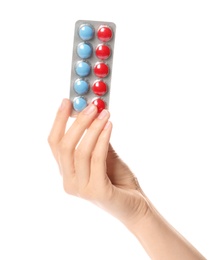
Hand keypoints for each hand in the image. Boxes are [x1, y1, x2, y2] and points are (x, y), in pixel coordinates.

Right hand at [48, 98, 149, 225]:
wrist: (136, 205)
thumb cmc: (119, 179)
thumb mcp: (104, 155)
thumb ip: (95, 139)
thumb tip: (91, 114)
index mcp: (67, 172)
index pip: (55, 144)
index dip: (58, 121)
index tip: (67, 101)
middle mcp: (69, 182)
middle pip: (65, 146)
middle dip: (77, 122)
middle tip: (91, 106)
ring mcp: (81, 189)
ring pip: (80, 151)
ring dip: (93, 128)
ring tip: (104, 113)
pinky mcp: (97, 192)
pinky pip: (97, 159)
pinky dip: (102, 139)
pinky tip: (110, 125)